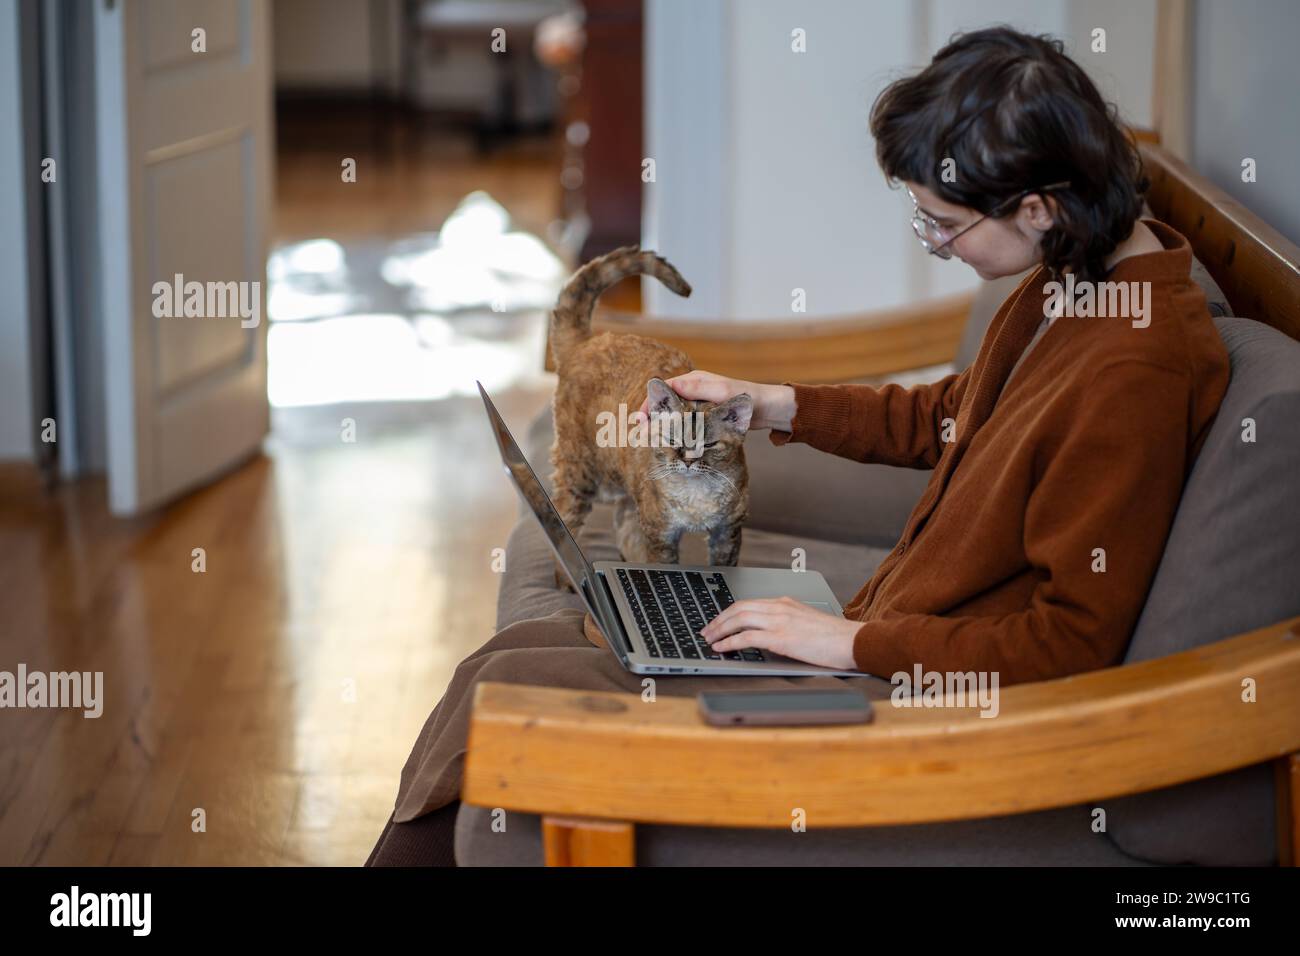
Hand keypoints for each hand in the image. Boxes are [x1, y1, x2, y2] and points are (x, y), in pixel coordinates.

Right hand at [634, 371, 793, 430]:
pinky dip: (676, 432)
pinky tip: (671, 443)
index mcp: (694, 380)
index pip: (664, 390)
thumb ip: (698, 389)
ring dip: (662, 426)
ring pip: (674, 415)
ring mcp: (699, 405)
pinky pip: (686, 424)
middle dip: (652, 417)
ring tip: (653, 440)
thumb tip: (672, 386)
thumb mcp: (722, 391)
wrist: (768, 409)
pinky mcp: (706, 418)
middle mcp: (694, 391)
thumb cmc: (747, 397)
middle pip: (665, 403)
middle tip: (643, 434)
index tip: (641, 419)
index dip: (649, 403)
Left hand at [700, 596, 860, 669]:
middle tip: (706, 630)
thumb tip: (769, 635)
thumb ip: (787, 622)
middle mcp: (780, 607)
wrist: (854, 641)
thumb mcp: (807, 622)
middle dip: (718, 619)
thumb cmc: (836, 637)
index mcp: (786, 602)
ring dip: (719, 630)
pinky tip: (722, 648)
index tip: (719, 621)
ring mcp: (780, 621)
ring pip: (738, 619)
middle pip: (738, 608)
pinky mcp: (781, 637)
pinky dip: (729, 642)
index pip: (749, 603)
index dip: (729, 612)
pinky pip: (746, 637)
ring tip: (709, 640)